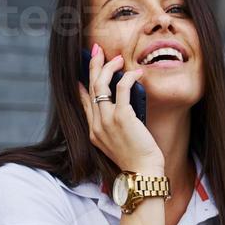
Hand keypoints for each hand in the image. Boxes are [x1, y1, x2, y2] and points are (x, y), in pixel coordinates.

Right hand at [78, 42, 161, 172]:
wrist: (142, 174)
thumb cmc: (137, 160)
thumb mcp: (120, 143)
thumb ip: (116, 126)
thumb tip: (124, 106)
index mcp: (94, 132)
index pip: (84, 102)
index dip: (83, 85)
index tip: (84, 73)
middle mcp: (96, 125)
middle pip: (91, 88)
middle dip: (93, 66)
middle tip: (97, 50)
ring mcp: (107, 120)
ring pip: (101, 85)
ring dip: (108, 67)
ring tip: (117, 58)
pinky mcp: (122, 117)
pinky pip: (122, 89)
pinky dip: (129, 77)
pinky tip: (136, 73)